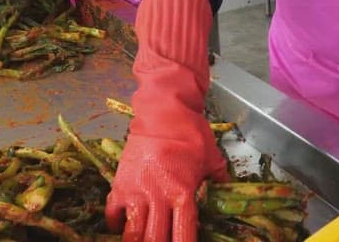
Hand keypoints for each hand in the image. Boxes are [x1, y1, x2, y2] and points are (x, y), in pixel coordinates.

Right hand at [105, 0, 227, 240]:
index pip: (184, 234)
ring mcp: (136, 192)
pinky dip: (115, 225)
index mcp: (183, 193)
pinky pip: (112, 213)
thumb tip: (226, 185)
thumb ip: (218, 175)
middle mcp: (158, 197)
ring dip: (137, 240)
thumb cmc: (190, 132)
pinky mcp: (119, 183)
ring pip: (132, 232)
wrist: (162, 109)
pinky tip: (120, 227)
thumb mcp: (211, 155)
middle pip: (155, 239)